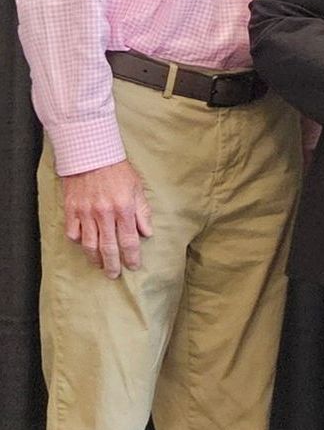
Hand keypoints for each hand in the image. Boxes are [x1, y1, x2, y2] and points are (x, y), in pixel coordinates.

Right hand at [61, 159, 153, 278]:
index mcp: (123, 208)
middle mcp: (104, 214)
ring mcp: (85, 213)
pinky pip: (73, 233)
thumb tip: (147, 233)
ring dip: (95, 258)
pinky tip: (84, 246)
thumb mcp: (137, 188)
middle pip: (108, 247)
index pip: (129, 240)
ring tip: (100, 265)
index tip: (133, 266)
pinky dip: (78, 242)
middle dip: (112, 264)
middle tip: (114, 275)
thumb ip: (142, 212)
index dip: (131, 256)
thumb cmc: (118, 170)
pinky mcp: (71, 210)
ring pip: (89, 244)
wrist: (91, 155)